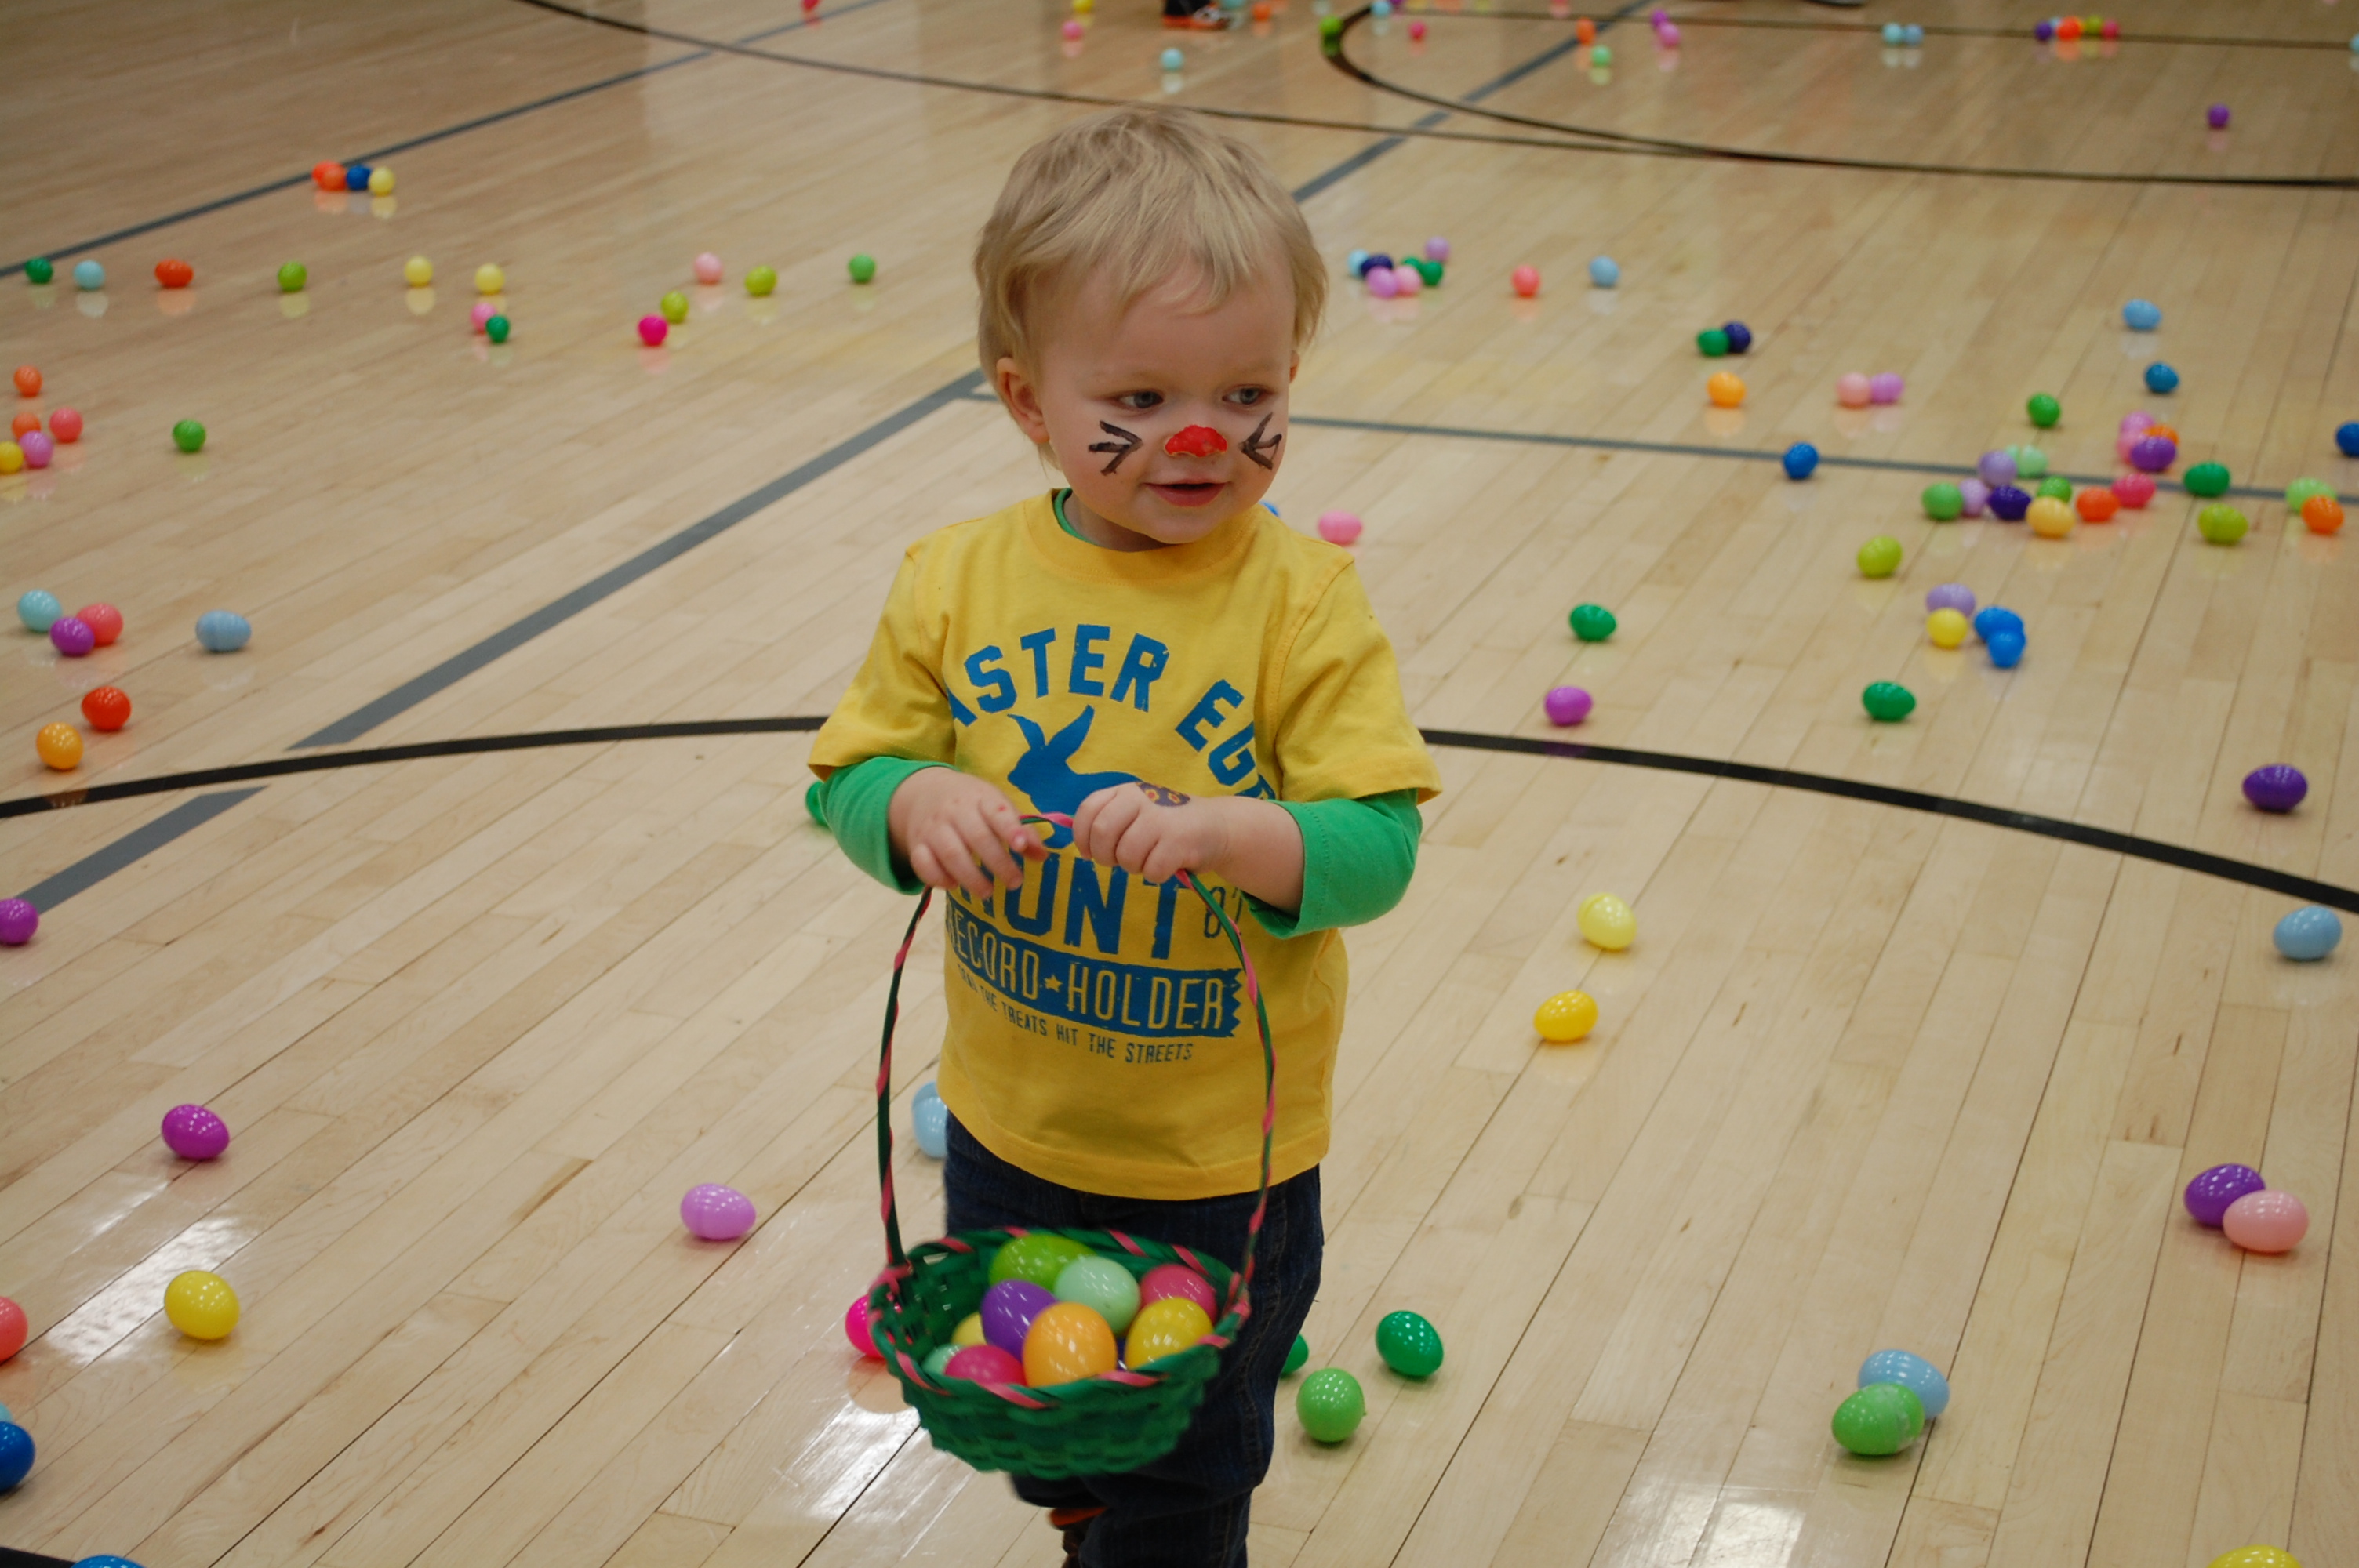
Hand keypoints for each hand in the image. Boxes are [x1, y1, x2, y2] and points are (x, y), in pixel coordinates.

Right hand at [887, 768, 1040, 897]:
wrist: (925, 792)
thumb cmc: (972, 804)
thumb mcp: (997, 806)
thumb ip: (1021, 829)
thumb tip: (1042, 857)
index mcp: (981, 798)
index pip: (996, 811)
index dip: (1010, 829)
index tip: (1021, 846)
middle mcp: (955, 811)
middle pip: (976, 837)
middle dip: (998, 862)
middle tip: (1015, 882)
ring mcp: (933, 827)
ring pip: (950, 853)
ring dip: (970, 877)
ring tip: (988, 892)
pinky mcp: (917, 844)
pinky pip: (923, 863)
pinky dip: (938, 878)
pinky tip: (954, 886)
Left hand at [1068, 782, 1236, 886]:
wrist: (1218, 826)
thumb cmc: (1169, 824)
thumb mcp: (1138, 812)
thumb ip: (1111, 819)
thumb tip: (1081, 843)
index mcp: (1126, 791)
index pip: (1089, 809)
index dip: (1082, 836)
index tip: (1088, 852)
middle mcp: (1141, 799)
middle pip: (1102, 833)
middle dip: (1105, 856)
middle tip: (1119, 861)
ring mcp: (1161, 818)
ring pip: (1126, 856)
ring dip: (1135, 867)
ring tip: (1150, 859)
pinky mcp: (1179, 840)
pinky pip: (1151, 870)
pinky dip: (1157, 875)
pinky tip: (1169, 864)